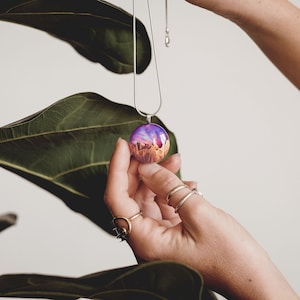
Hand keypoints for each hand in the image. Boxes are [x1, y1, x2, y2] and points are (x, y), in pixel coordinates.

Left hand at [104, 138, 298, 299]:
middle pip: (130, 196)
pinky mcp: (171, 231)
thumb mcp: (199, 214)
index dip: (117, 169)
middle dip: (139, 168)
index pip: (117, 199)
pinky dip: (170, 188)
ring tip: (174, 159)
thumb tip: (147, 167)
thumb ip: (168, 187)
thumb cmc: (230, 257)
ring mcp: (159, 235)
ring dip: (158, 176)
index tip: (123, 145)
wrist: (251, 278)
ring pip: (147, 197)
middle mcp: (147, 240)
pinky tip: (184, 182)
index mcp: (146, 241)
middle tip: (149, 147)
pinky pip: (162, 203)